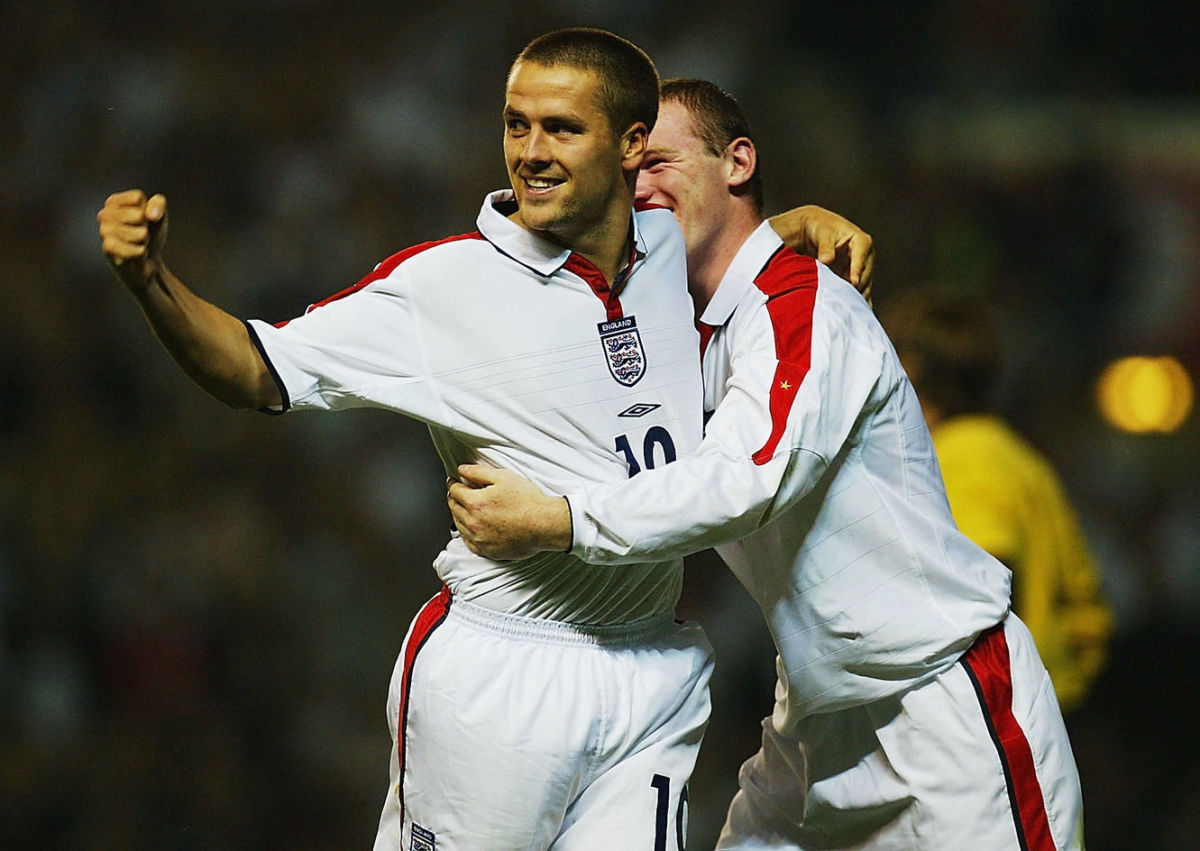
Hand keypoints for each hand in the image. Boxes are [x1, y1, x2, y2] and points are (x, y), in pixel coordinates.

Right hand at [97, 189, 168, 291]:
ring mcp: (104, 231)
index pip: (137, 198)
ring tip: (139, 244)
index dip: (148, 210)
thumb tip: (150, 215)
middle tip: (142, 234)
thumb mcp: (159, 215)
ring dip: (145, 241)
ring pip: (139, 233)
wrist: (147, 262)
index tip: (145, 219)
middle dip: (147, 227)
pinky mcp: (108, 249)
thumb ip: (158, 204)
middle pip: (139, 215)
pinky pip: (136, 248)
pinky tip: (138, 253)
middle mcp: (105, 214)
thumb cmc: (151, 234)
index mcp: (114, 202)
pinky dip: (141, 252)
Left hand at [447, 464, 571, 559]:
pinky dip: (467, 533)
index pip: (454, 491)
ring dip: (459, 514)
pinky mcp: (487, 551)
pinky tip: (473, 527)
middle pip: (453, 507)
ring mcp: (479, 539)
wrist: (544, 524)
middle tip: (459, 493)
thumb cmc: (528, 501)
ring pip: (459, 525)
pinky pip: (468, 542)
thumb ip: (478, 472)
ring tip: (467, 508)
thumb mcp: (503, 477)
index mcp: (475, 503)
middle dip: (454, 498)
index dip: (453, 483)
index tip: (454, 481)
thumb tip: (462, 470)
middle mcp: (473, 523)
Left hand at [769, 205, 874, 303]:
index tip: (853, 282)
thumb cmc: (820, 228)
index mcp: (861, 241)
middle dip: (856, 287)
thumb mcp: (822, 234)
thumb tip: (826, 260)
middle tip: (845, 301)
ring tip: (846, 310)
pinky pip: (860, 292)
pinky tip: (853, 315)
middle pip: (864, 275)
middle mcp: (866, 255)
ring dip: (856, 297)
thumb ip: (825, 247)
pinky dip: (857, 303)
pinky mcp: (857, 278)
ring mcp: (863, 268)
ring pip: (864, 286)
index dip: (857, 270)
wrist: (817, 229)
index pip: (861, 257)